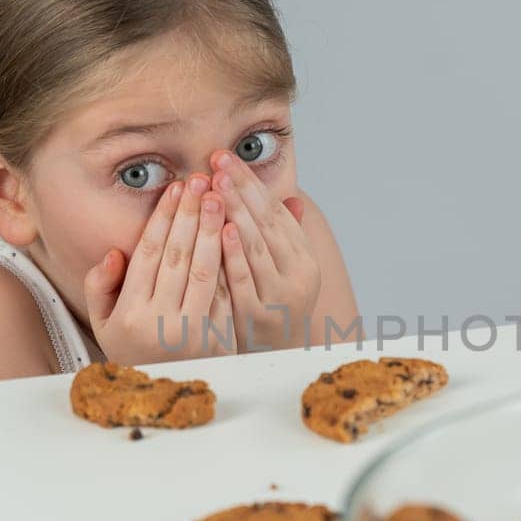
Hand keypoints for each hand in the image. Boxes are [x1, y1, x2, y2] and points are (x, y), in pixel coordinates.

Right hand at [82, 173, 236, 364]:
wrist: (168, 393)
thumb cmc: (135, 351)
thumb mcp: (104, 325)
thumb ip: (101, 287)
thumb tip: (115, 252)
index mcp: (131, 313)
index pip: (149, 254)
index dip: (163, 218)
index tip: (174, 189)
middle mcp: (160, 322)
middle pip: (178, 255)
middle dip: (190, 213)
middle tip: (201, 181)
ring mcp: (192, 330)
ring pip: (204, 269)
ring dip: (213, 229)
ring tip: (219, 196)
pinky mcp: (219, 337)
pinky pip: (224, 290)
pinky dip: (229, 260)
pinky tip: (235, 232)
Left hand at [210, 149, 321, 350]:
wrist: (269, 362)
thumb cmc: (267, 308)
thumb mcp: (281, 272)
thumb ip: (283, 236)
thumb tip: (291, 197)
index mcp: (305, 261)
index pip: (275, 212)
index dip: (250, 183)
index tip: (227, 158)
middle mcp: (299, 277)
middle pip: (267, 224)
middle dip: (240, 189)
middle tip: (218, 160)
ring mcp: (280, 298)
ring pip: (257, 246)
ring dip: (235, 211)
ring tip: (216, 182)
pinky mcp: (259, 317)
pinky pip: (246, 278)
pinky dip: (236, 252)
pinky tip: (223, 227)